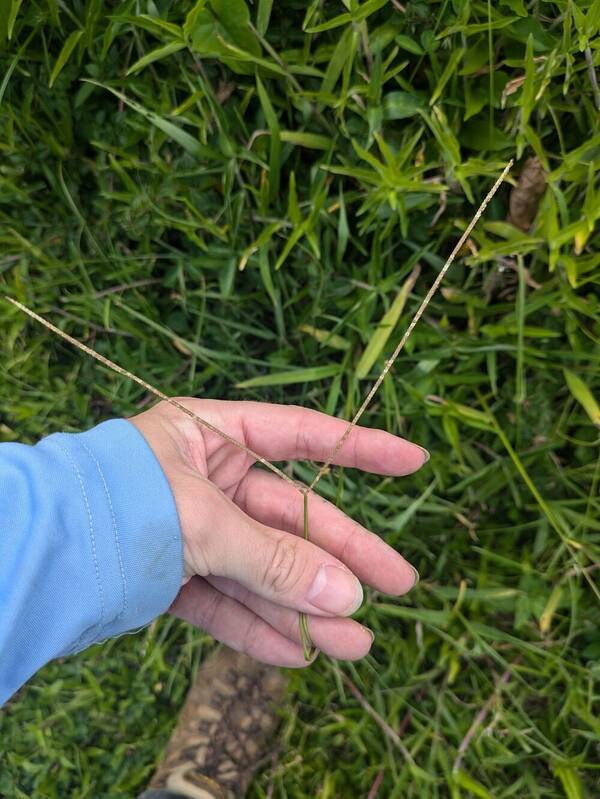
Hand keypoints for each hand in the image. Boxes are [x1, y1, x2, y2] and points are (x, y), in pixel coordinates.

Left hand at [130, 399, 426, 666]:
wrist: (33, 555)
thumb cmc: (115, 505)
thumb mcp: (204, 520)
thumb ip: (275, 557)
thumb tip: (349, 594)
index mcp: (209, 434)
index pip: (301, 435)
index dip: (360, 450)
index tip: (414, 461)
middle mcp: (205, 479)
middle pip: (291, 517)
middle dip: (342, 554)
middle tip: (398, 584)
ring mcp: (190, 529)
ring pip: (263, 569)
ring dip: (306, 606)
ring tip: (356, 645)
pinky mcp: (171, 578)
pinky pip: (227, 603)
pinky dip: (259, 628)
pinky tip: (300, 652)